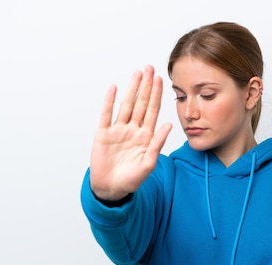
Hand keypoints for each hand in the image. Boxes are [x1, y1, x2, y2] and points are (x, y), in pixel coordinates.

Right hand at [89, 65, 172, 200]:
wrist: (111, 189)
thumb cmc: (131, 179)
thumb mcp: (149, 163)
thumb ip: (158, 143)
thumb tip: (168, 124)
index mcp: (146, 136)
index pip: (153, 111)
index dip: (156, 95)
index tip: (161, 80)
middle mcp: (133, 130)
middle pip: (141, 104)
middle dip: (146, 86)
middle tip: (150, 68)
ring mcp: (118, 130)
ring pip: (126, 105)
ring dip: (132, 89)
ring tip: (137, 73)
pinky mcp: (103, 134)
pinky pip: (107, 115)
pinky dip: (109, 101)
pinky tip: (114, 88)